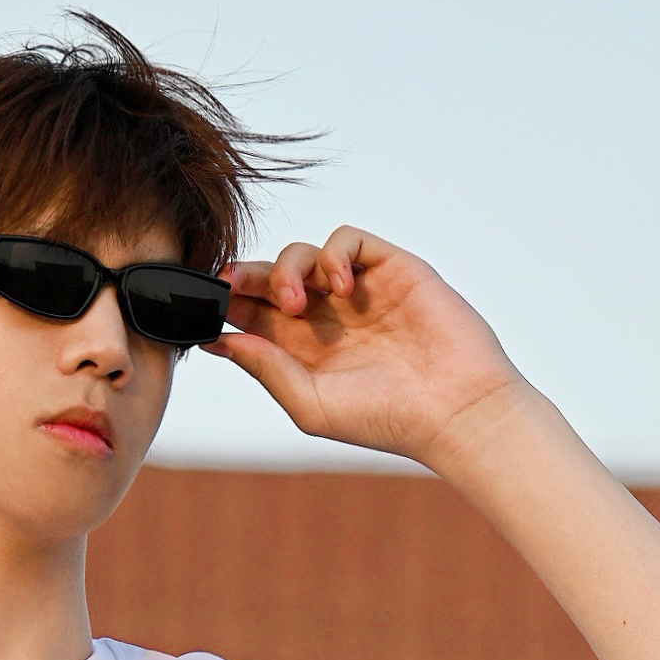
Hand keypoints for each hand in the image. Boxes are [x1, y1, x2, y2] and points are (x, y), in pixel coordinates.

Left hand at [206, 228, 527, 472]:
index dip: (226, 304)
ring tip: (297, 304)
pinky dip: (333, 255)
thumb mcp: (310, 404)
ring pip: (302, 255)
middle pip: (270, 279)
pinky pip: (347, 240)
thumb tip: (218, 341)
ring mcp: (357, 292)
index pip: (253, 315)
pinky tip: (339, 287)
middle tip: (230, 285)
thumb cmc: (385, 419)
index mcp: (302, 352)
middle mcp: (326, 318)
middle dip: (245, 276)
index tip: (206, 305)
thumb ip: (266, 369)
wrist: (453, 408)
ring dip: (287, 269)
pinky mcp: (389, 268)